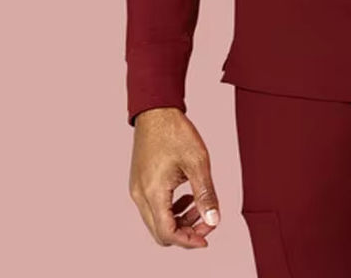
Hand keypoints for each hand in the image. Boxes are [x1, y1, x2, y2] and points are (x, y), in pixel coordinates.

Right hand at [128, 107, 221, 247]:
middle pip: (160, 232)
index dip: (189, 240)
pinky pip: (153, 207)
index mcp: (153, 192)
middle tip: (207, 221)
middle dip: (185, 232)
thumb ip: (205, 193)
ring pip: (156, 221)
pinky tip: (187, 195)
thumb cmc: (175, 131)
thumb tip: (214, 219)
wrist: (156, 110)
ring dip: (179, 220)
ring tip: (200, 206)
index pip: (167, 233)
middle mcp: (140, 195)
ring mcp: (137, 188)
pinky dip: (171, 209)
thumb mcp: (197, 162)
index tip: (207, 236)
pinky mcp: (139, 182)